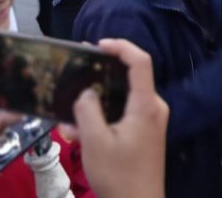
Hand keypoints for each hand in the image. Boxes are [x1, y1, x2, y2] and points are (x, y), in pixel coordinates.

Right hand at [69, 38, 167, 197]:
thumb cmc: (119, 176)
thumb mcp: (95, 142)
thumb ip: (87, 110)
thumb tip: (86, 92)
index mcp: (146, 104)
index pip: (140, 61)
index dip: (121, 46)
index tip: (97, 45)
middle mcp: (153, 107)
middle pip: (129, 78)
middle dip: (99, 77)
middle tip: (75, 76)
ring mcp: (150, 121)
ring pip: (121, 99)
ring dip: (95, 104)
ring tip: (68, 116)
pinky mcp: (144, 134)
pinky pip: (122, 115)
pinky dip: (102, 119)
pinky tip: (77, 132)